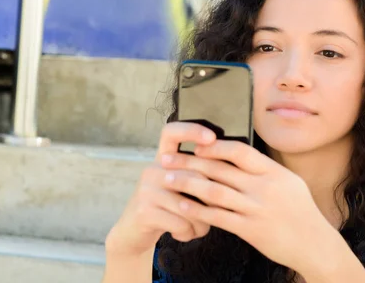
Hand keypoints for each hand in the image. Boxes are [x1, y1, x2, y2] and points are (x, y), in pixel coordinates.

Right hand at [105, 122, 217, 256]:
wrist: (132, 233)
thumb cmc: (166, 209)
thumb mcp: (176, 187)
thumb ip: (195, 175)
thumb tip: (231, 171)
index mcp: (162, 160)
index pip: (171, 132)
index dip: (192, 130)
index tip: (212, 137)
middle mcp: (152, 170)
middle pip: (195, 176)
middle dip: (211, 202)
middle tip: (215, 214)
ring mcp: (147, 190)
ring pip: (190, 205)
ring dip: (201, 223)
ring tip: (199, 228)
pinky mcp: (145, 212)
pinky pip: (181, 223)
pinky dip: (189, 233)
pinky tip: (184, 234)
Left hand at [159, 138, 333, 272]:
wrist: (315, 245)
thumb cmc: (301, 212)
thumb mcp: (290, 182)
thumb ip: (266, 170)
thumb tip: (239, 155)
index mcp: (274, 171)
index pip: (239, 150)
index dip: (214, 146)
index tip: (194, 146)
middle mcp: (264, 187)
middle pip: (219, 168)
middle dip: (189, 162)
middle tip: (167, 159)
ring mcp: (257, 208)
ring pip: (214, 191)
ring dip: (186, 184)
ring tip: (167, 179)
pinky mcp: (250, 229)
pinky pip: (218, 217)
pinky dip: (197, 210)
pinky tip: (181, 206)